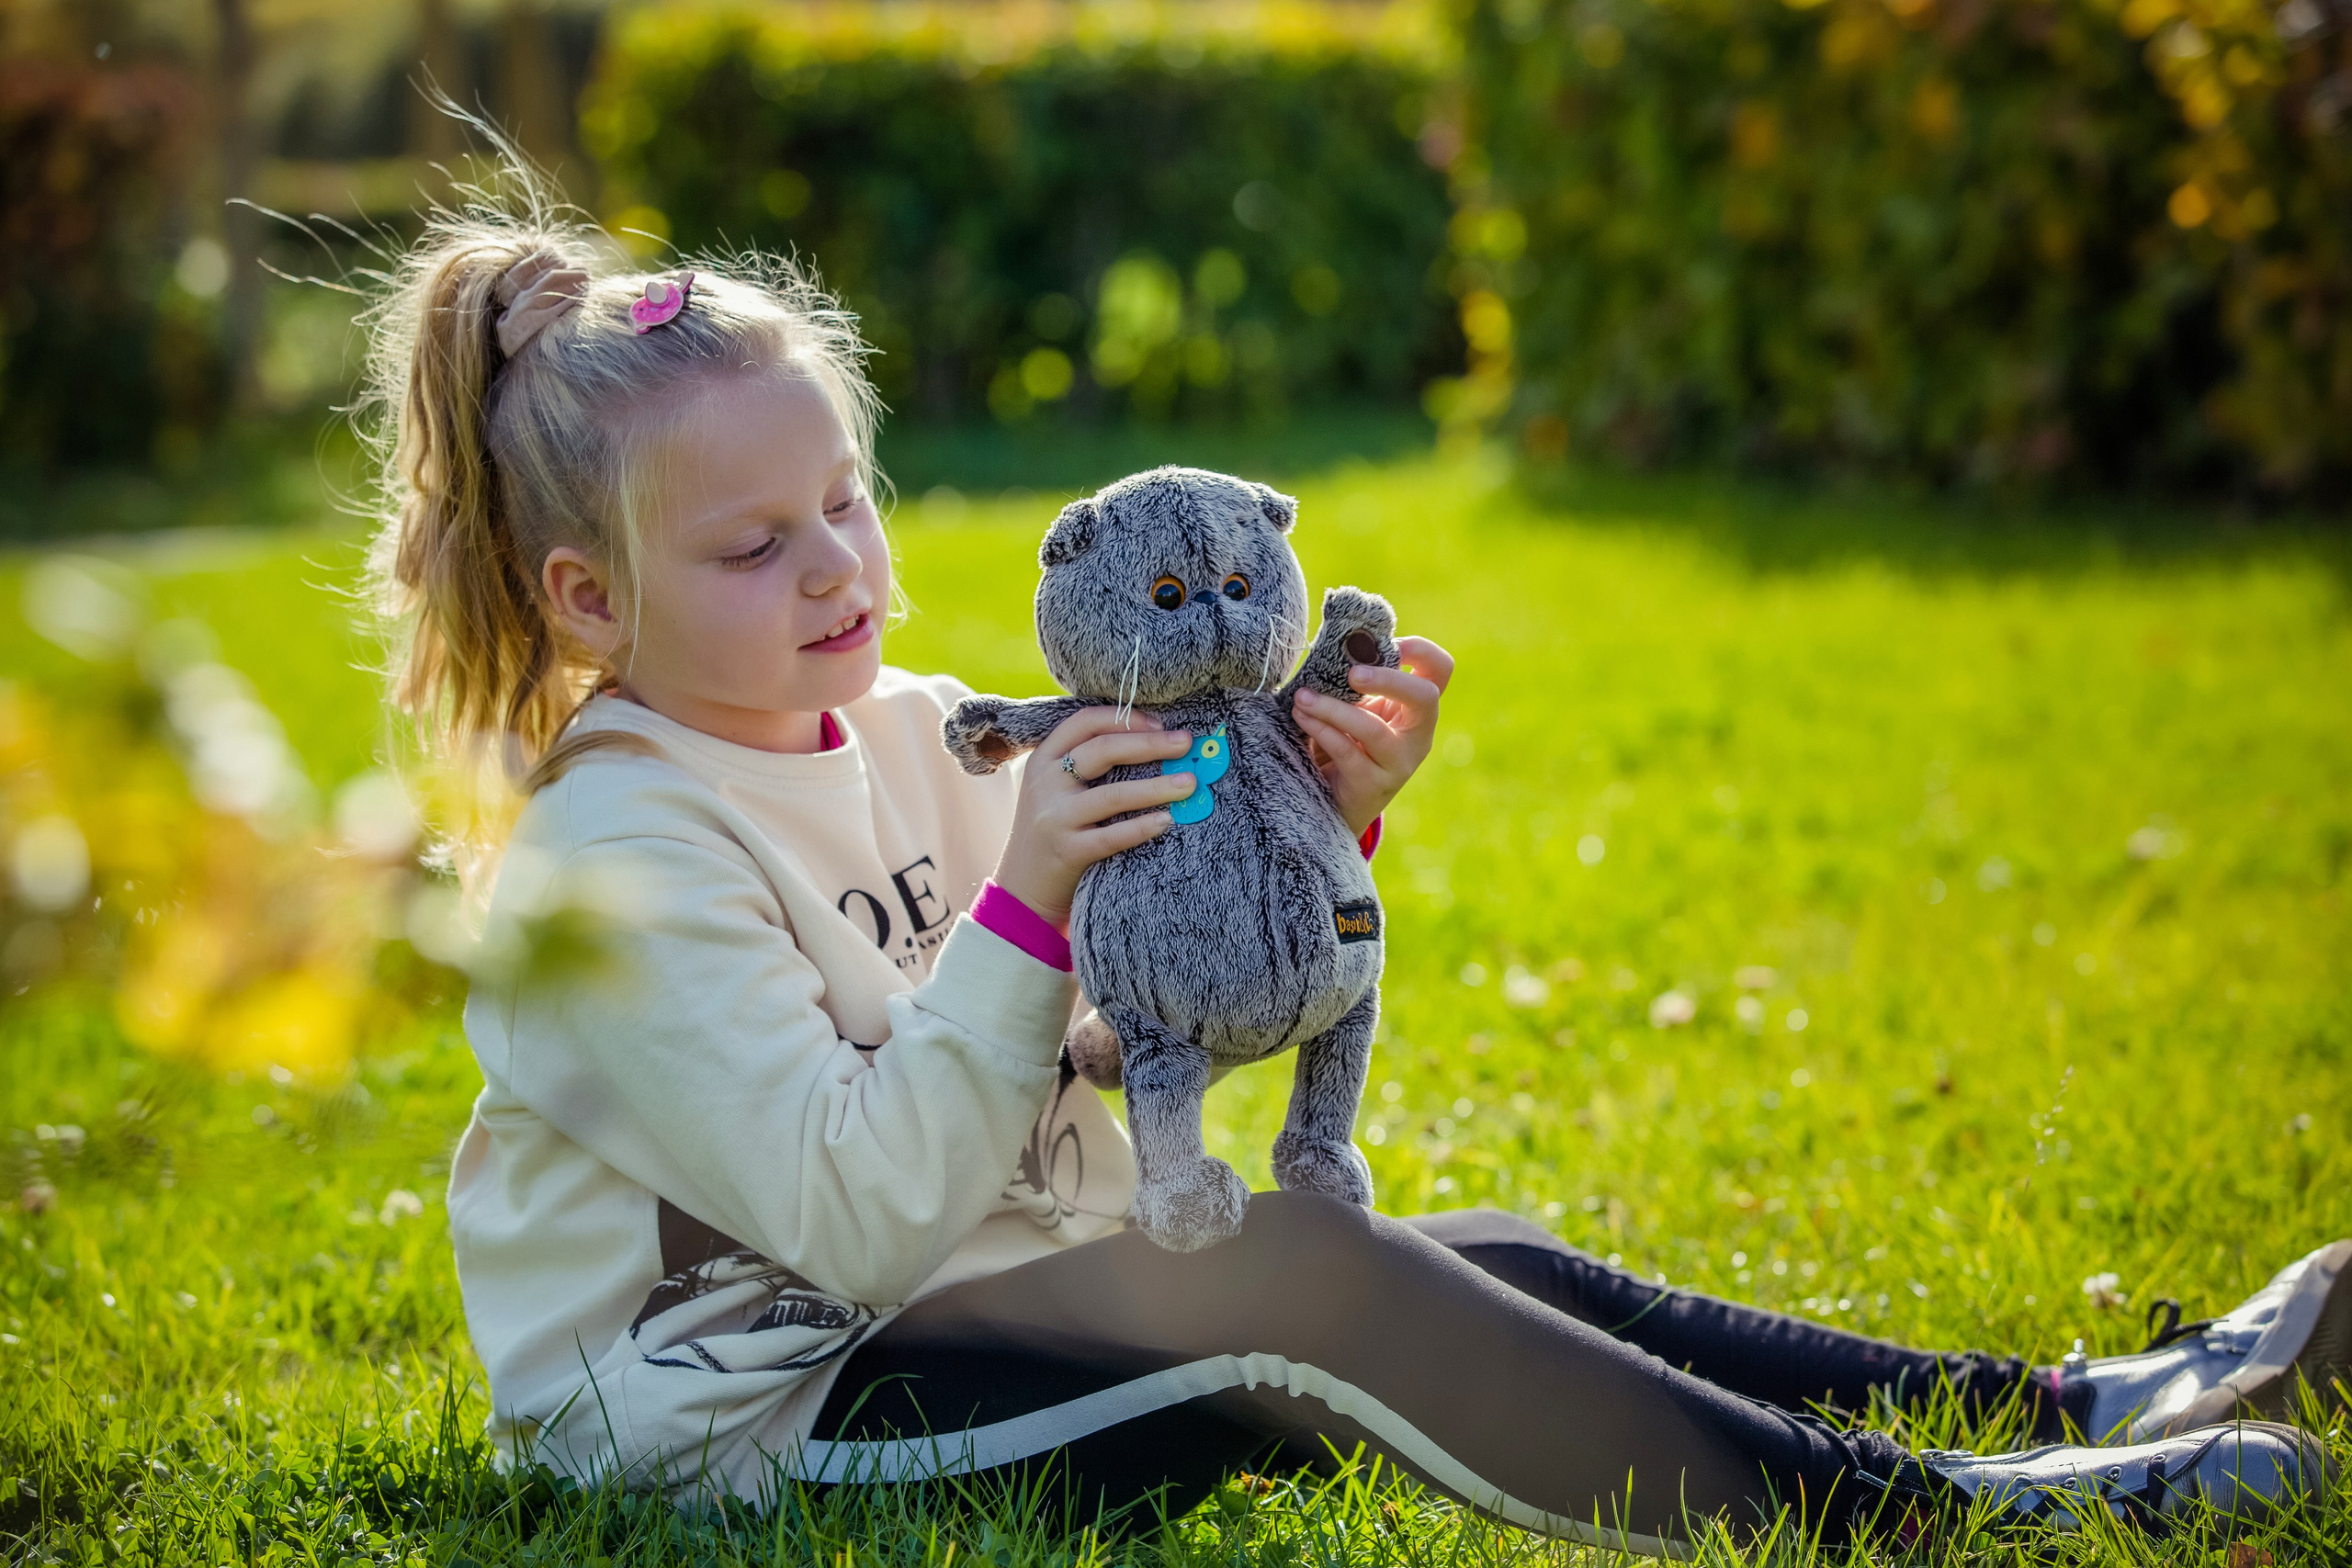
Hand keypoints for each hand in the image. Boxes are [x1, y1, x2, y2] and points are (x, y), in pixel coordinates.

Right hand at [991, 708, 1197, 925]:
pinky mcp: (1067, 851)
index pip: (1085, 723)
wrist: (1022, 888)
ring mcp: (1054, 818)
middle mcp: (1045, 783)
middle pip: (1103, 750)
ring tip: (1188, 784)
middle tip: (1186, 744)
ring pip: (1113, 794)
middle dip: (1150, 744)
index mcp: (1043, 760)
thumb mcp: (1053, 788)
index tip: (1160, 724)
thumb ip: (1084, 764)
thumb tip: (1153, 740)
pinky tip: (1167, 820)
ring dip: (1156, 786)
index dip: (1125, 719)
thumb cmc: (1052, 829)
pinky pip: (1112, 836)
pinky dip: (1142, 827)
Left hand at [1291, 635, 1452, 836]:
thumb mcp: (1357, 707)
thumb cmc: (1345, 742)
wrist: (1335, 801)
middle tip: (1352, 673)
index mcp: (1417, 707)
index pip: (1440, 670)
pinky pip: (1347, 752)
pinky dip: (1321, 730)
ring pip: (1374, 730)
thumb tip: (1335, 642)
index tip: (1388, 641)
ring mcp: (1400, 762)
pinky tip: (1301, 717)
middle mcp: (1418, 734)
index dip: (1421, 650)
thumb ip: (1356, 681)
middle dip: (1388, 679)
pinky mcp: (1374, 785)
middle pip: (1425, 697)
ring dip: (1333, 709)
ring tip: (1302, 697)